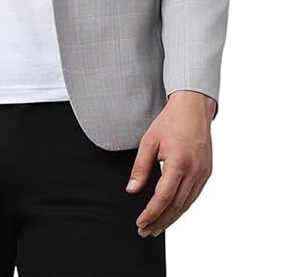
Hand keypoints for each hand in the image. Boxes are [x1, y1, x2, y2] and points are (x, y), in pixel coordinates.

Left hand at [125, 91, 214, 237]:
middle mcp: (194, 171)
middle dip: (160, 221)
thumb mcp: (149, 141)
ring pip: (186, 204)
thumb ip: (140, 167)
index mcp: (178, 162)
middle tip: (145, 231)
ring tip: (156, 227)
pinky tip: (171, 213)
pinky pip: (193, 196)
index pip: (163, 197)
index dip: (151, 213)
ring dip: (171, 219)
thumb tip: (132, 190)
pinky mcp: (207, 172)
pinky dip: (181, 208)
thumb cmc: (170, 122)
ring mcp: (203, 173)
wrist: (193, 108)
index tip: (140, 222)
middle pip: (176, 206)